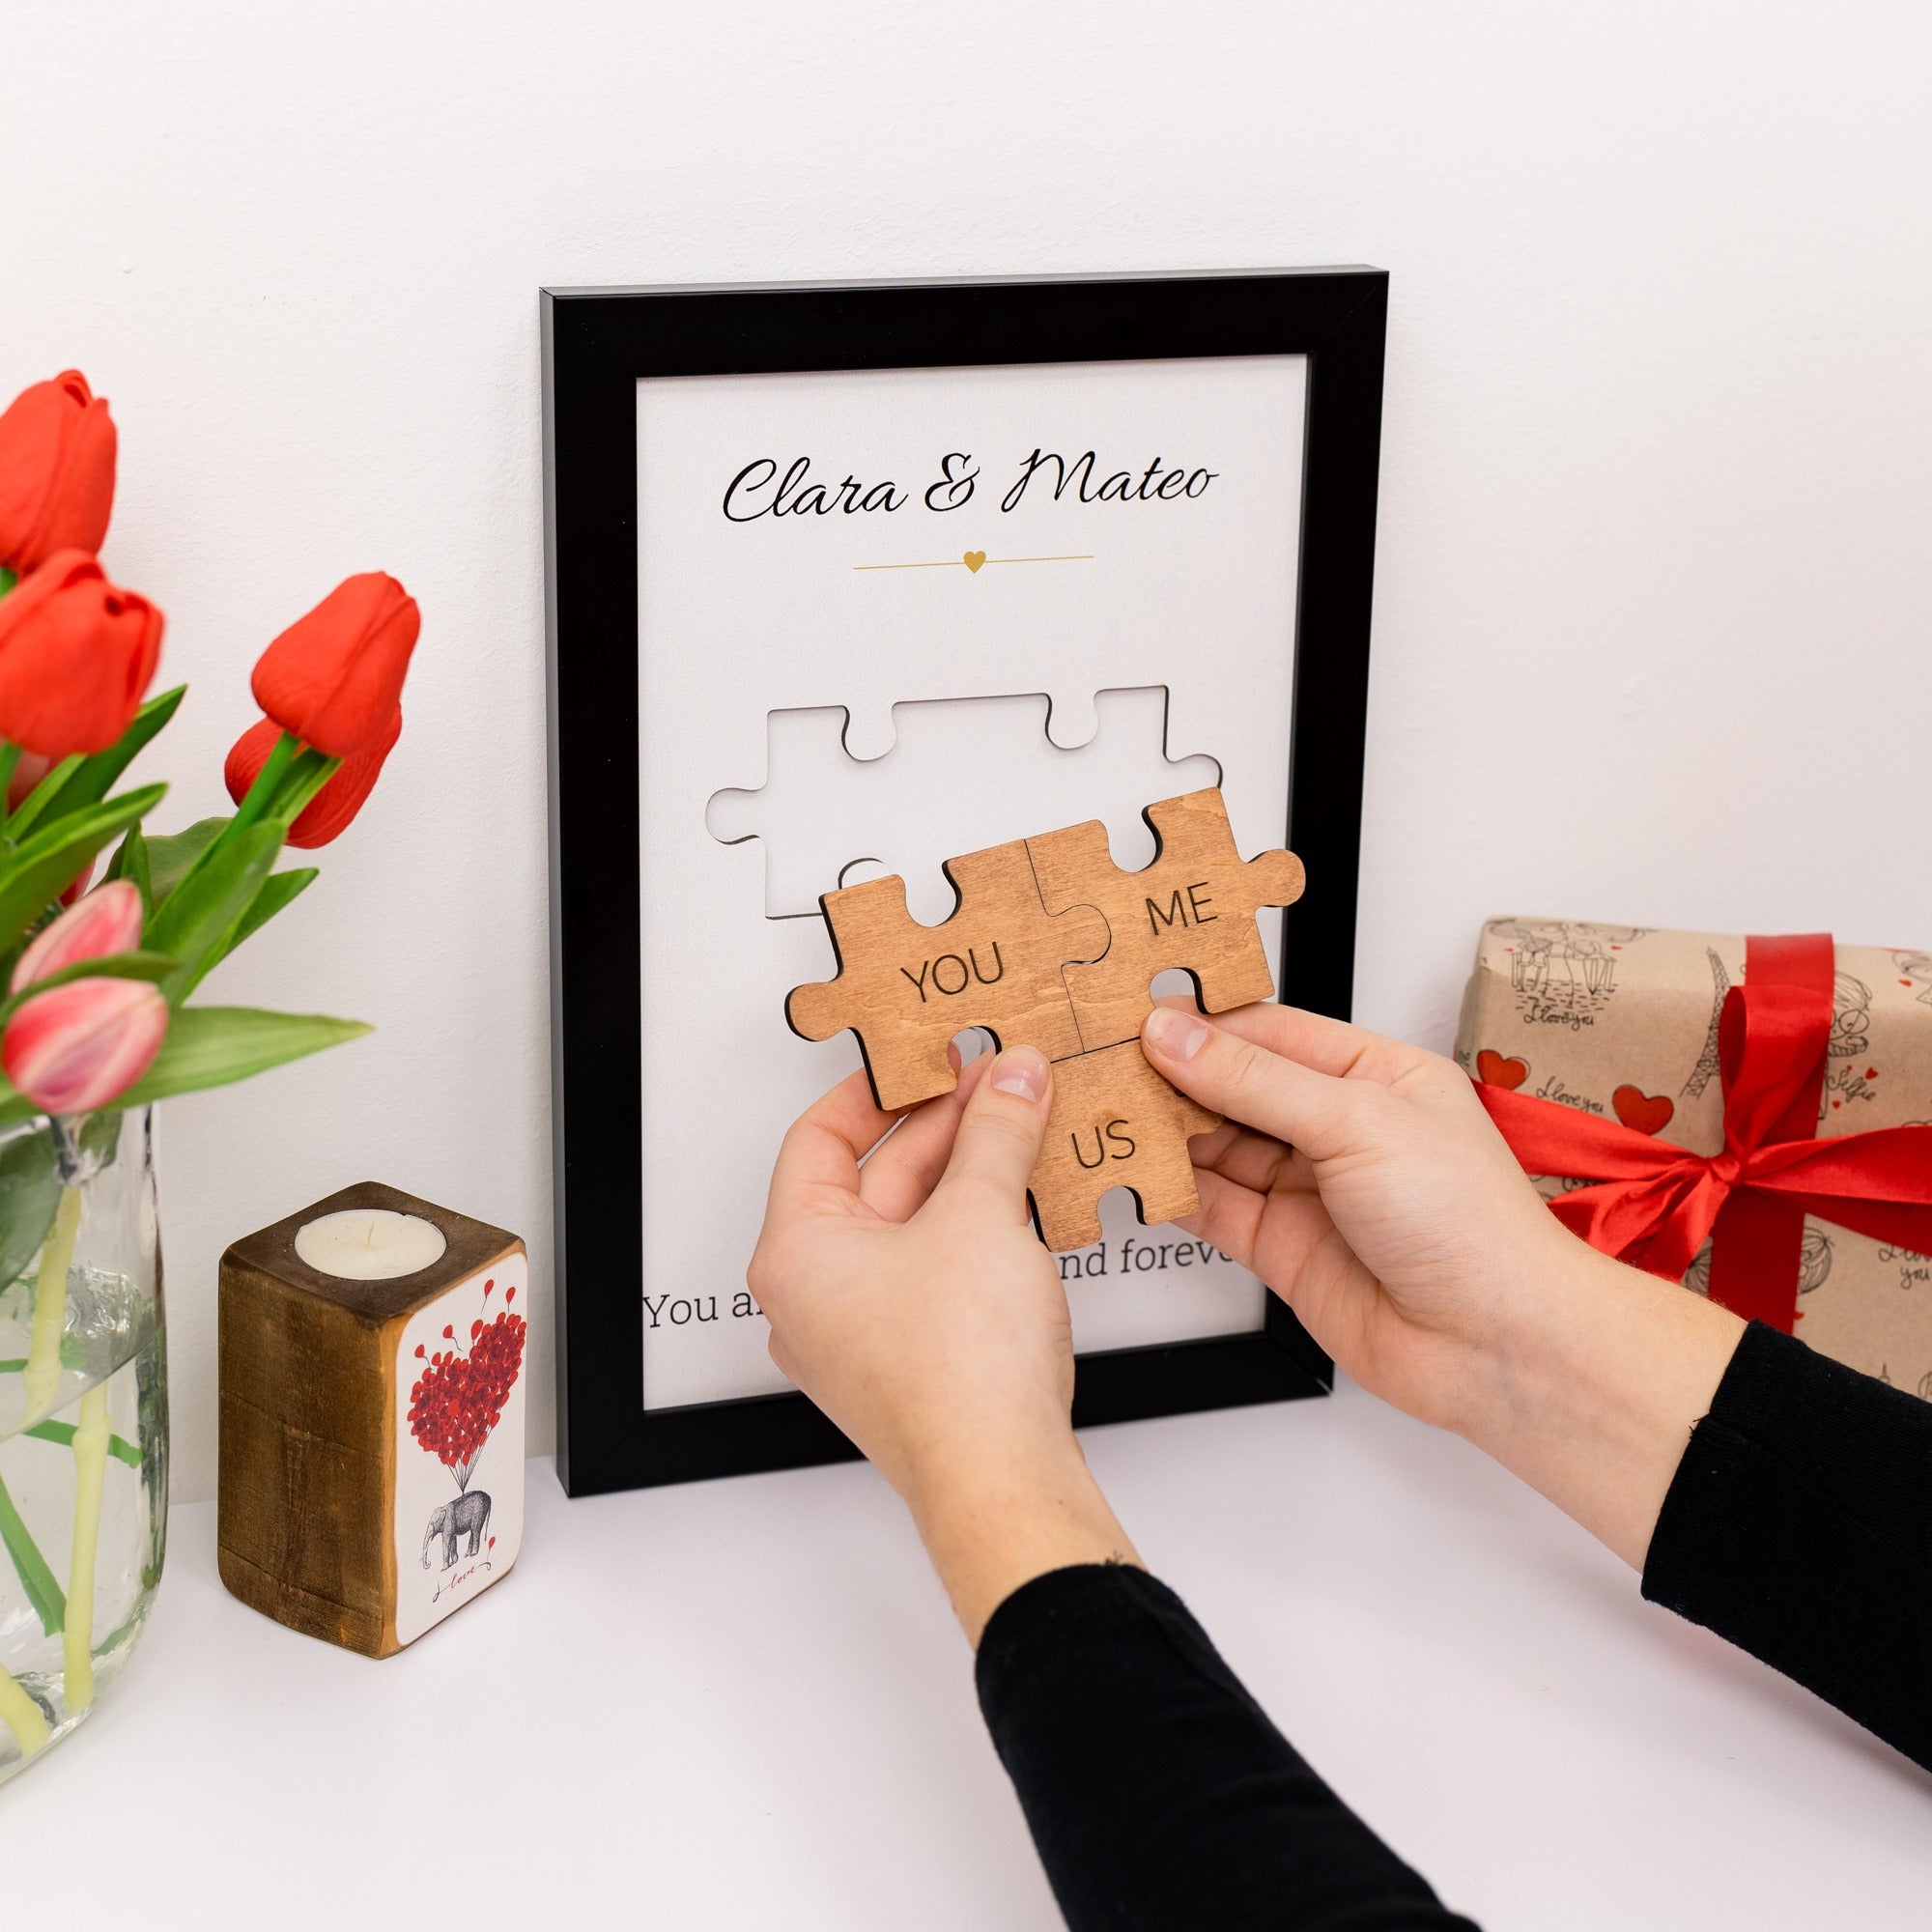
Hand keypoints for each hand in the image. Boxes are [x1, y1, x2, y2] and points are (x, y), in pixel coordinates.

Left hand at [750, 1045, 1138, 1639]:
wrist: (999, 1479)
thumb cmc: (956, 1374)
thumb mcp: (979, 1213)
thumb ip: (997, 1131)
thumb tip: (1009, 1080)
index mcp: (794, 1252)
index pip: (818, 1138)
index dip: (878, 1088)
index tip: (928, 1060)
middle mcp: (811, 1298)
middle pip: (872, 1180)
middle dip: (943, 1127)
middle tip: (998, 1084)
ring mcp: (858, 1337)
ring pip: (909, 1228)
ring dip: (966, 1176)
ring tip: (1021, 1130)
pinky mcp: (908, 1367)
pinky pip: (934, 1273)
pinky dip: (975, 1230)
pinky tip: (1025, 1201)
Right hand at [1142, 1002, 1743, 1566]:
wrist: (1496, 1344)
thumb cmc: (1471, 1225)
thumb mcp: (1356, 1120)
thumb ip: (1255, 1081)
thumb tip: (1178, 1037)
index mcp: (1375, 1075)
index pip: (1269, 1033)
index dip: (1204, 1025)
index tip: (1139, 1017)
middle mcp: (1341, 1128)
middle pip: (1235, 1088)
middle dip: (1174, 1077)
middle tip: (1106, 1063)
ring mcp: (1310, 1190)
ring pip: (1217, 1147)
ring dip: (1166, 1133)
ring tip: (1106, 1113)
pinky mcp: (1284, 1249)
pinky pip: (1213, 1208)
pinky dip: (1172, 1191)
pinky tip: (1138, 1172)